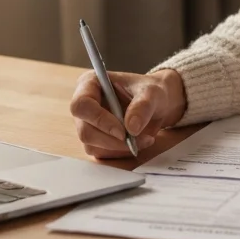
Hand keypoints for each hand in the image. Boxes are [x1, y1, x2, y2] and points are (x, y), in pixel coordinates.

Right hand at [70, 69, 185, 158]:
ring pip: (93, 146)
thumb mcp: (153, 92)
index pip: (82, 105)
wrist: (157, 105)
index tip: (123, 130)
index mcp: (90, 84)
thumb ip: (143, 105)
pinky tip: (138, 143)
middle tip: (137, 139)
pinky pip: (102, 154)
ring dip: (120, 148)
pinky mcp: (95, 141)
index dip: (99, 120)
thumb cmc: (150, 92)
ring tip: (144, 139)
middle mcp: (84, 106)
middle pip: (85, 131)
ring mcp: (88, 125)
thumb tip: (131, 127)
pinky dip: (121, 152)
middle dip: (112, 140)